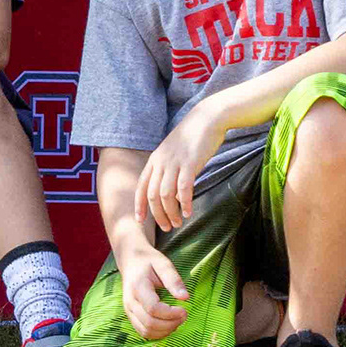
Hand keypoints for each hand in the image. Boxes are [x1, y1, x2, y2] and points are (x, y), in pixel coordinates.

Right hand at [113, 234, 188, 339]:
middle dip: (171, 324)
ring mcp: (128, 310)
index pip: (153, 308)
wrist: (131, 261)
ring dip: (165, 331)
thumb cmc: (148, 261)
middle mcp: (130, 301)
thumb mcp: (163, 263)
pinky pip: (143, 332)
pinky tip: (168, 324)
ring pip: (146, 331)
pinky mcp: (131, 316)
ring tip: (177, 320)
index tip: (184, 309)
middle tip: (184, 315)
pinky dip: (158, 333)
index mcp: (138, 286)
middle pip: (149, 323)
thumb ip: (173, 279)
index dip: (171, 313)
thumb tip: (186, 297)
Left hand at [138, 101, 225, 230]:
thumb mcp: (174, 154)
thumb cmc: (192, 139)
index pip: (141, 186)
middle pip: (152, 194)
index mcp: (155, 159)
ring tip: (178, 224)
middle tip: (167, 228)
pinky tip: (188, 213)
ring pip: (166, 194)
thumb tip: (174, 196)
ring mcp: (174, 162)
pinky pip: (184, 188)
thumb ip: (170, 172)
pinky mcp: (190, 163)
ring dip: (170, 213)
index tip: (140, 221)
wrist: (207, 118)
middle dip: (157, 215)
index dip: (139, 205)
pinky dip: (185, 203)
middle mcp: (161, 161)